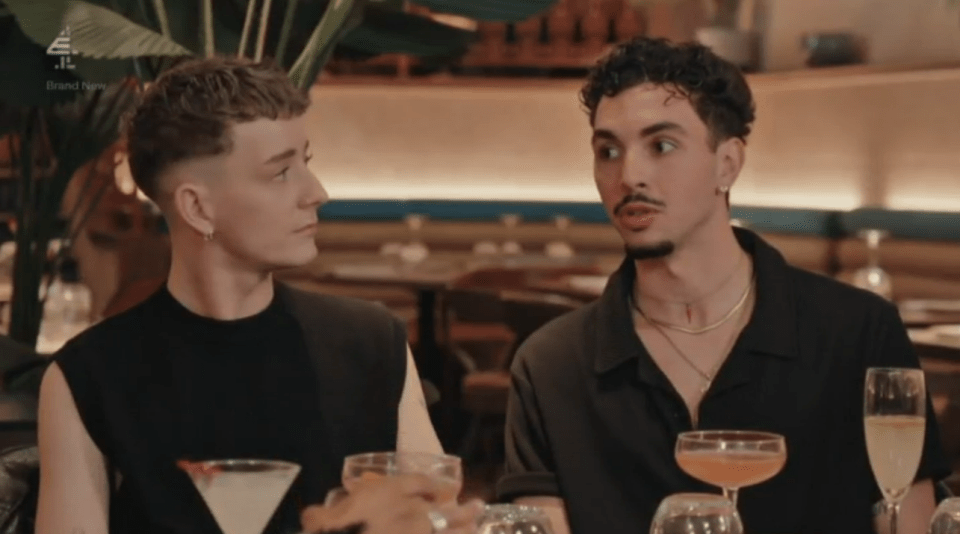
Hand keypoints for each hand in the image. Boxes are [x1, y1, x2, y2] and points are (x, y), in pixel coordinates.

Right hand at [301, 474, 483, 533]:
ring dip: (466, 529)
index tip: (442, 490)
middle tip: (478, 506)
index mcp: (386, 495)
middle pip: (444, 508)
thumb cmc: (335, 531)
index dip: (431, 486)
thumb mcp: (320, 522)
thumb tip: (309, 516)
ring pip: (451, 530)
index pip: (416, 483)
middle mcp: (410, 513)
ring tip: (476, 526)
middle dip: (462, 509)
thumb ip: (317, 517)